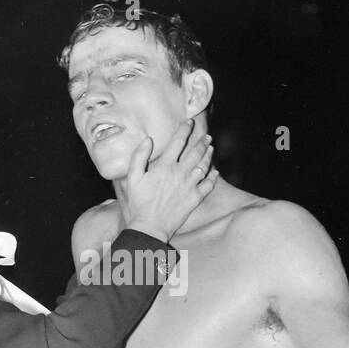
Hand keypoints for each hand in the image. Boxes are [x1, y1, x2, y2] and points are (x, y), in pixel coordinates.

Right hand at [122, 118, 218, 241]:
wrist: (150, 226)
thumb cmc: (139, 203)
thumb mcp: (132, 178)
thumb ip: (138, 157)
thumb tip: (147, 140)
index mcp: (165, 166)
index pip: (178, 142)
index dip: (185, 129)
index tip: (189, 122)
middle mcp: (180, 173)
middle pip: (195, 151)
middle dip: (202, 141)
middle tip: (207, 136)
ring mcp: (190, 185)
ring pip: (204, 165)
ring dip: (209, 154)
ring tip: (211, 148)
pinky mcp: (195, 198)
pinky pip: (209, 184)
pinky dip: (213, 176)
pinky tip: (215, 171)